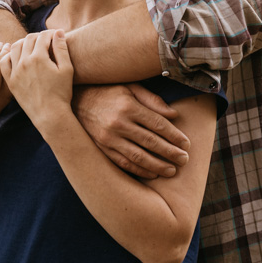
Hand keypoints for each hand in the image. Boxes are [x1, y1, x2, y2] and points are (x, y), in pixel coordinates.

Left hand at [0, 30, 73, 119]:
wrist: (50, 114)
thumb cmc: (62, 92)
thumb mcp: (67, 69)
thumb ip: (61, 48)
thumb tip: (58, 32)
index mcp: (39, 57)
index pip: (42, 36)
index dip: (50, 33)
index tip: (54, 35)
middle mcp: (24, 62)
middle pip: (28, 40)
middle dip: (37, 36)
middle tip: (44, 40)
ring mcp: (15, 71)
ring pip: (14, 48)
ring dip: (22, 43)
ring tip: (30, 46)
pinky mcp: (10, 81)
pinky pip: (3, 62)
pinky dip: (7, 55)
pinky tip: (15, 56)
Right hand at [72, 83, 190, 178]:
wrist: (74, 101)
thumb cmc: (108, 92)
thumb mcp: (130, 88)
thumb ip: (152, 100)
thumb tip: (174, 115)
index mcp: (128, 106)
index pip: (158, 124)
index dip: (175, 136)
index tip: (187, 144)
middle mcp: (118, 123)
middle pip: (151, 142)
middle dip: (171, 153)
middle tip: (185, 160)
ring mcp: (109, 138)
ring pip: (139, 156)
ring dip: (158, 166)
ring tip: (172, 170)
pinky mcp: (102, 149)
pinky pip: (124, 163)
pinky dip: (140, 171)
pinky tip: (153, 174)